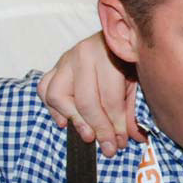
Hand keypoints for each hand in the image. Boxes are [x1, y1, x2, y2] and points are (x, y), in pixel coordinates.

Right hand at [37, 33, 142, 157]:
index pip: (110, 99)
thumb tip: (135, 138)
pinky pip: (45, 89)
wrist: (119, 35)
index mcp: (109, 54)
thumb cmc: (129, 60)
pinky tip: (65, 122)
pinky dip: (52, 108)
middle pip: (85, 101)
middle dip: (98, 129)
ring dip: (73, 119)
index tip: (121, 144)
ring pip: (57, 95)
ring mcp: (66, 59)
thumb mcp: (138, 82)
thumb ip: (134, 109)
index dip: (116, 126)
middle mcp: (84, 54)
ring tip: (87, 135)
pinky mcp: (56, 66)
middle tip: (108, 147)